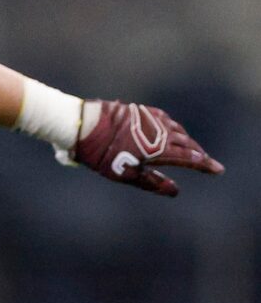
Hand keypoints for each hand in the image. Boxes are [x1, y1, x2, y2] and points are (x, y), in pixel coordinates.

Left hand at [70, 100, 222, 196]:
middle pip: (186, 143)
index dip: (204, 165)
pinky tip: (173, 132)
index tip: (218, 170)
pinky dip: (174, 129)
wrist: (84, 124)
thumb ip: (151, 183)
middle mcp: (159, 131)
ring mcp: (151, 118)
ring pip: (177, 130)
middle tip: (208, 163)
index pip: (188, 158)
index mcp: (157, 148)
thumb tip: (175, 191)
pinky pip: (165, 120)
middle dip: (199, 155)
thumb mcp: (125, 174)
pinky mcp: (142, 111)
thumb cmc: (101, 154)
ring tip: (193, 151)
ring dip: (187, 142)